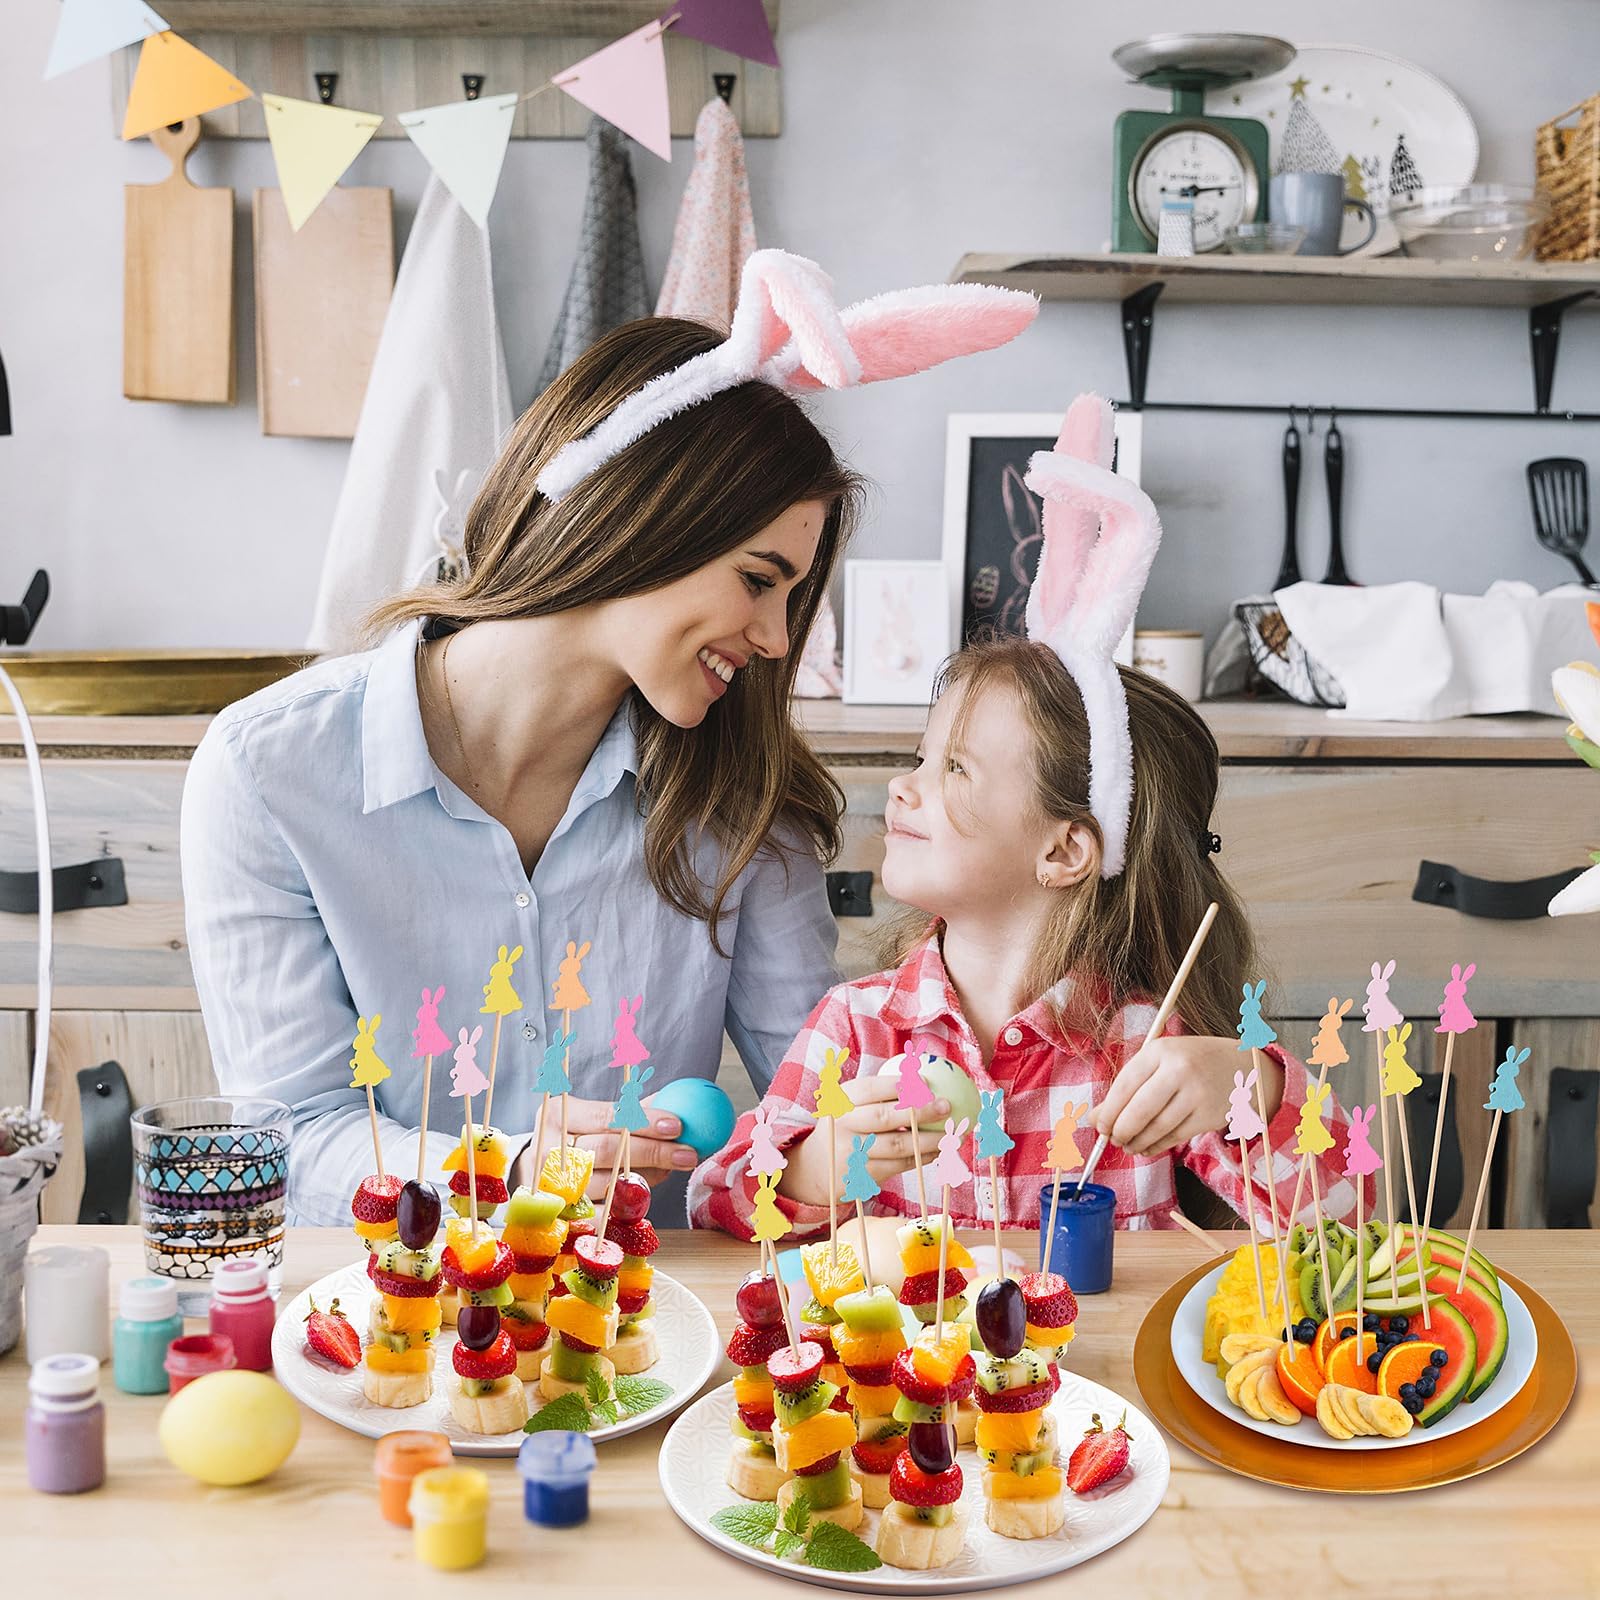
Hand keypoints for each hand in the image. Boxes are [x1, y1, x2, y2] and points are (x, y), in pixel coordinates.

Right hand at [507, 1095, 698, 1197]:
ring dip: (644, 1181)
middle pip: (607, 1150)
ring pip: (605, 1185)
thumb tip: (676, 1106)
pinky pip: (598, 1217)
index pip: (606, 1115)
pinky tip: (644, 1203)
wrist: (533, 1174)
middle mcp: (548, 1150)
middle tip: (686, 1153)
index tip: (677, 1124)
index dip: (643, 1120)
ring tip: (668, 1172)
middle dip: (652, 1151)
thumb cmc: (575, 1140)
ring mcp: (550, 1186)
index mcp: (557, 1116)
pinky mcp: (557, 1215)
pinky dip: (624, 1211)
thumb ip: (629, 1112)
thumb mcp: (593, 1118)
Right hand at [778, 1073, 948, 1207]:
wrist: (817, 1167)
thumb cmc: (847, 1126)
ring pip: (896, 1145)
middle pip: (883, 1117)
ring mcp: (852, 1152)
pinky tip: (937, 1151)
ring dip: (927, 1140)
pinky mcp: (862, 1176)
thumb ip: (879, 1093)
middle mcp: (843, 1125)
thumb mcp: (850, 1104)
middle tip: (945, 1106)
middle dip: (918, 1111)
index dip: (898, 1084)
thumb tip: (926, 1078)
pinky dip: (920, 1158)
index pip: (869, 1089)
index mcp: (841, 1101)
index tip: (926, 1081)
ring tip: (950, 1133)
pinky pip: (898, 1165)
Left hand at [1091, 1036, 1278, 1156]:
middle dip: (1121, 1130)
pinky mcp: (1209, 1115)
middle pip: (1140, 1110)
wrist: (1242, 1066)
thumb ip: (1127, 1087)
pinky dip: (1156, 1146)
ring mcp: (1197, 1094)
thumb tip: (1093, 1118)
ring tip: (1128, 1145)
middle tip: (1112, 1139)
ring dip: (1137, 1142)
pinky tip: (1147, 1147)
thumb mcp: (1159, 1062)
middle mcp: (1179, 1070)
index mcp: (1160, 1051)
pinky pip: (1175, 1137)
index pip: (1124, 1085)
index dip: (1108, 1111)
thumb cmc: (1190, 1063)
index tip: (1098, 1125)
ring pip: (1157, 1128)